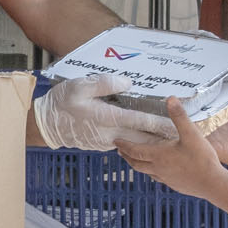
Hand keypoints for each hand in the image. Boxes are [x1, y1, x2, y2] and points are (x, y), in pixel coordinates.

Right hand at [35, 74, 173, 151]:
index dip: (161, 123)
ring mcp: (106, 142)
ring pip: (135, 143)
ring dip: (152, 140)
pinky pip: (125, 143)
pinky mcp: (102, 144)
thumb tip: (128, 83)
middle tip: (182, 136)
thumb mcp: (81, 85)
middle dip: (163, 137)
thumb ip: (105, 83)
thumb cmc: (62, 102)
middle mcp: (110, 133)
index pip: (141, 121)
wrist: (46, 125)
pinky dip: (137, 141)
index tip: (177, 125)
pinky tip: (145, 137)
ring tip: (169, 137)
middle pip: (143, 137)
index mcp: (107, 118)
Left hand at [113, 97, 227, 196]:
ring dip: (138, 165)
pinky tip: (159, 169)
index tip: (116, 141)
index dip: (124, 145)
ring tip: (136, 159)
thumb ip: (179, 116)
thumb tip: (170, 99)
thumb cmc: (202, 159)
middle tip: (120, 150)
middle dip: (127, 156)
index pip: (135, 150)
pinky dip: (152, 172)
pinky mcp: (174, 185)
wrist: (212, 184)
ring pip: (146, 172)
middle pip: (136, 163)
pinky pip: (158, 178)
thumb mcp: (191, 134)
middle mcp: (158, 168)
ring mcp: (166, 178)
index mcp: (159, 155)